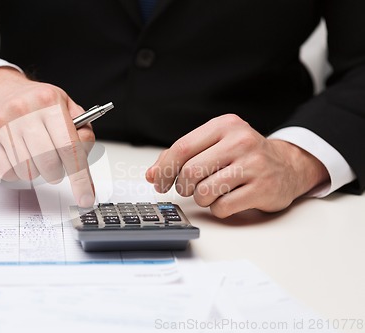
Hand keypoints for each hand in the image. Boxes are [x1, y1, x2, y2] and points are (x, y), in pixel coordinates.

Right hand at [0, 67, 94, 206]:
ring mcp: (2, 126)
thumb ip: (82, 133)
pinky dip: (17, 171)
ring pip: (28, 172)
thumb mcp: (65, 106)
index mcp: (49, 102)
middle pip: (49, 164)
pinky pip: (9, 173)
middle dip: (56, 172)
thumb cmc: (35, 103)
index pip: (69, 147)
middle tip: (54, 164)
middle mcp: (24, 112)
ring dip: (36, 171)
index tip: (85, 198)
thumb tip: (86, 165)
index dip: (80, 178)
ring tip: (33, 153)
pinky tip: (16, 153)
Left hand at [145, 114, 328, 217]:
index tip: (157, 182)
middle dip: (181, 186)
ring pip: (204, 191)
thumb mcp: (215, 144)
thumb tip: (152, 174)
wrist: (288, 165)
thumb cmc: (243, 155)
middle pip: (190, 171)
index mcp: (224, 125)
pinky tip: (228, 199)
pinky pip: (222, 207)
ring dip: (201, 198)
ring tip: (211, 192)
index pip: (181, 148)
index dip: (163, 169)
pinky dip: (218, 208)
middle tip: (186, 189)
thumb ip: (182, 156)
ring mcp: (254, 165)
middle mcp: (240, 141)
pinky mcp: (263, 188)